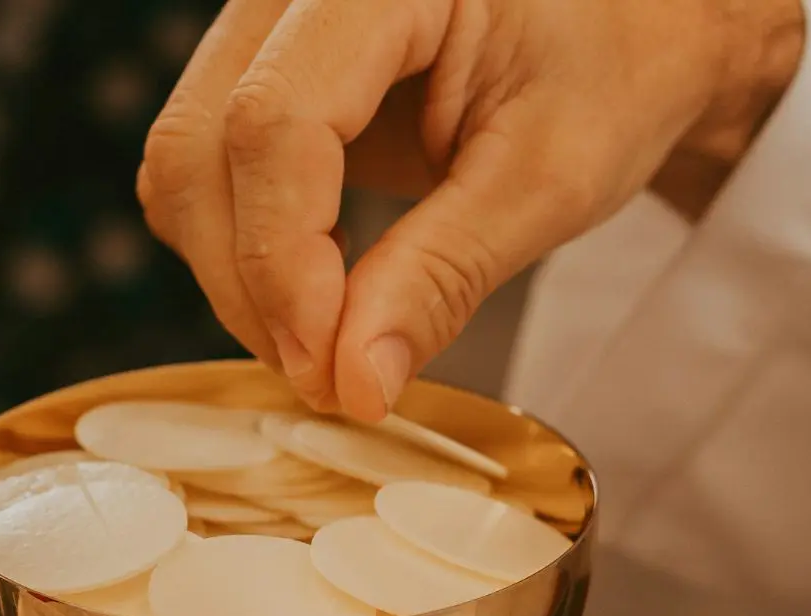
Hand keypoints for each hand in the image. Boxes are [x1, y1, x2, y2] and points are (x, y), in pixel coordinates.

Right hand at [138, 0, 804, 420]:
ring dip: (237, 275)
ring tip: (328, 341)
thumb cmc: (612, 74)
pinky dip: (241, 247)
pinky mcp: (260, 66)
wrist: (628, 32)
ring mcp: (266, 20)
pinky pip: (200, 165)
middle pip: (203, 144)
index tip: (328, 369)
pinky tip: (315, 286)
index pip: (276, 119)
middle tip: (330, 380)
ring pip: (183, 161)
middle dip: (253, 285)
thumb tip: (351, 384)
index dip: (284, 259)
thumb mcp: (550, 179)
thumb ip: (443, 275)